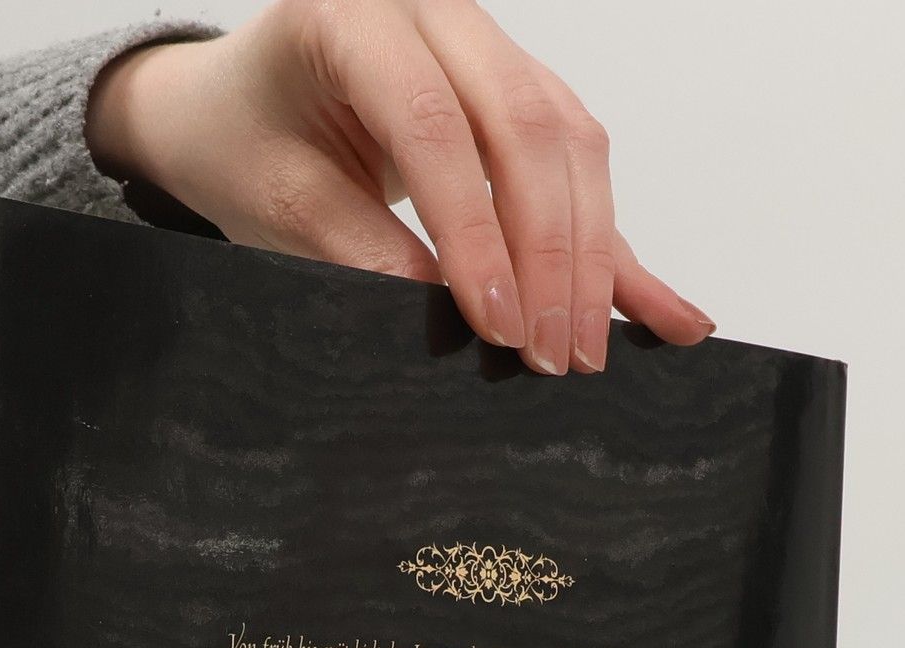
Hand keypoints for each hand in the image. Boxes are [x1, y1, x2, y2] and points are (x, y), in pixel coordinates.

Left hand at [86, 0, 713, 373]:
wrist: (243, 103)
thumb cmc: (250, 143)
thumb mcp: (279, 203)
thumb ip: (355, 248)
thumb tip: (442, 309)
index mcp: (353, 16)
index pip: (434, 125)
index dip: (474, 233)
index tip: (497, 324)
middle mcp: (434, 13)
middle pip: (523, 126)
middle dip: (550, 253)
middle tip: (555, 356)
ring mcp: (485, 45)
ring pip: (567, 140)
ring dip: (591, 254)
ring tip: (588, 351)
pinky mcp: (518, 88)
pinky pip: (579, 160)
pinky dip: (613, 243)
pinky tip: (661, 307)